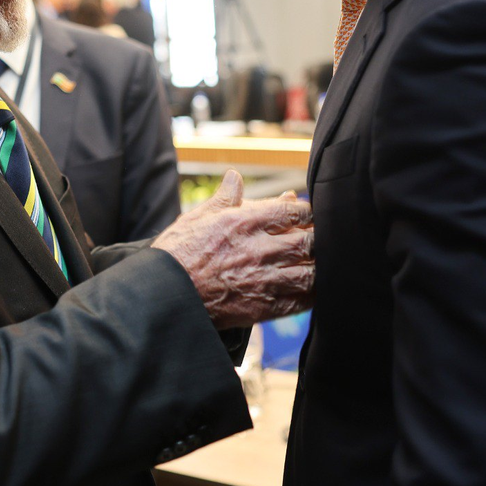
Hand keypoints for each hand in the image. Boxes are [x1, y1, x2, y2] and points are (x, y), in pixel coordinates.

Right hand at [152, 170, 313, 328]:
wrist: (165, 295)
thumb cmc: (178, 254)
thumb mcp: (198, 216)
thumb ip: (224, 198)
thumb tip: (235, 177)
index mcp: (243, 223)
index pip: (291, 211)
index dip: (306, 210)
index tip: (308, 212)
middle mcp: (258, 250)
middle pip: (307, 241)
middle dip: (318, 237)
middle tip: (321, 236)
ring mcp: (263, 281)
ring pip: (309, 272)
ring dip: (319, 266)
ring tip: (320, 261)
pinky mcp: (262, 308)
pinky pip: (300, 301)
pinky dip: (312, 294)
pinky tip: (313, 288)